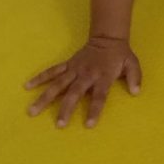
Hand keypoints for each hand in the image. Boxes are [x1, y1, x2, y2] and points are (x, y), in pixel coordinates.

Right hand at [25, 36, 140, 127]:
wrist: (107, 38)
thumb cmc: (119, 56)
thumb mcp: (132, 64)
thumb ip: (134, 78)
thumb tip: (136, 92)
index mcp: (103, 77)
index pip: (99, 96)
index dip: (94, 110)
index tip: (88, 124)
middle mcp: (86, 74)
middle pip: (74, 93)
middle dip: (66, 108)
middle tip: (59, 124)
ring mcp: (74, 70)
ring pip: (57, 84)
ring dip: (45, 97)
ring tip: (32, 111)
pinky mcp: (67, 65)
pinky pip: (52, 71)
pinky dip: (39, 78)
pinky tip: (27, 86)